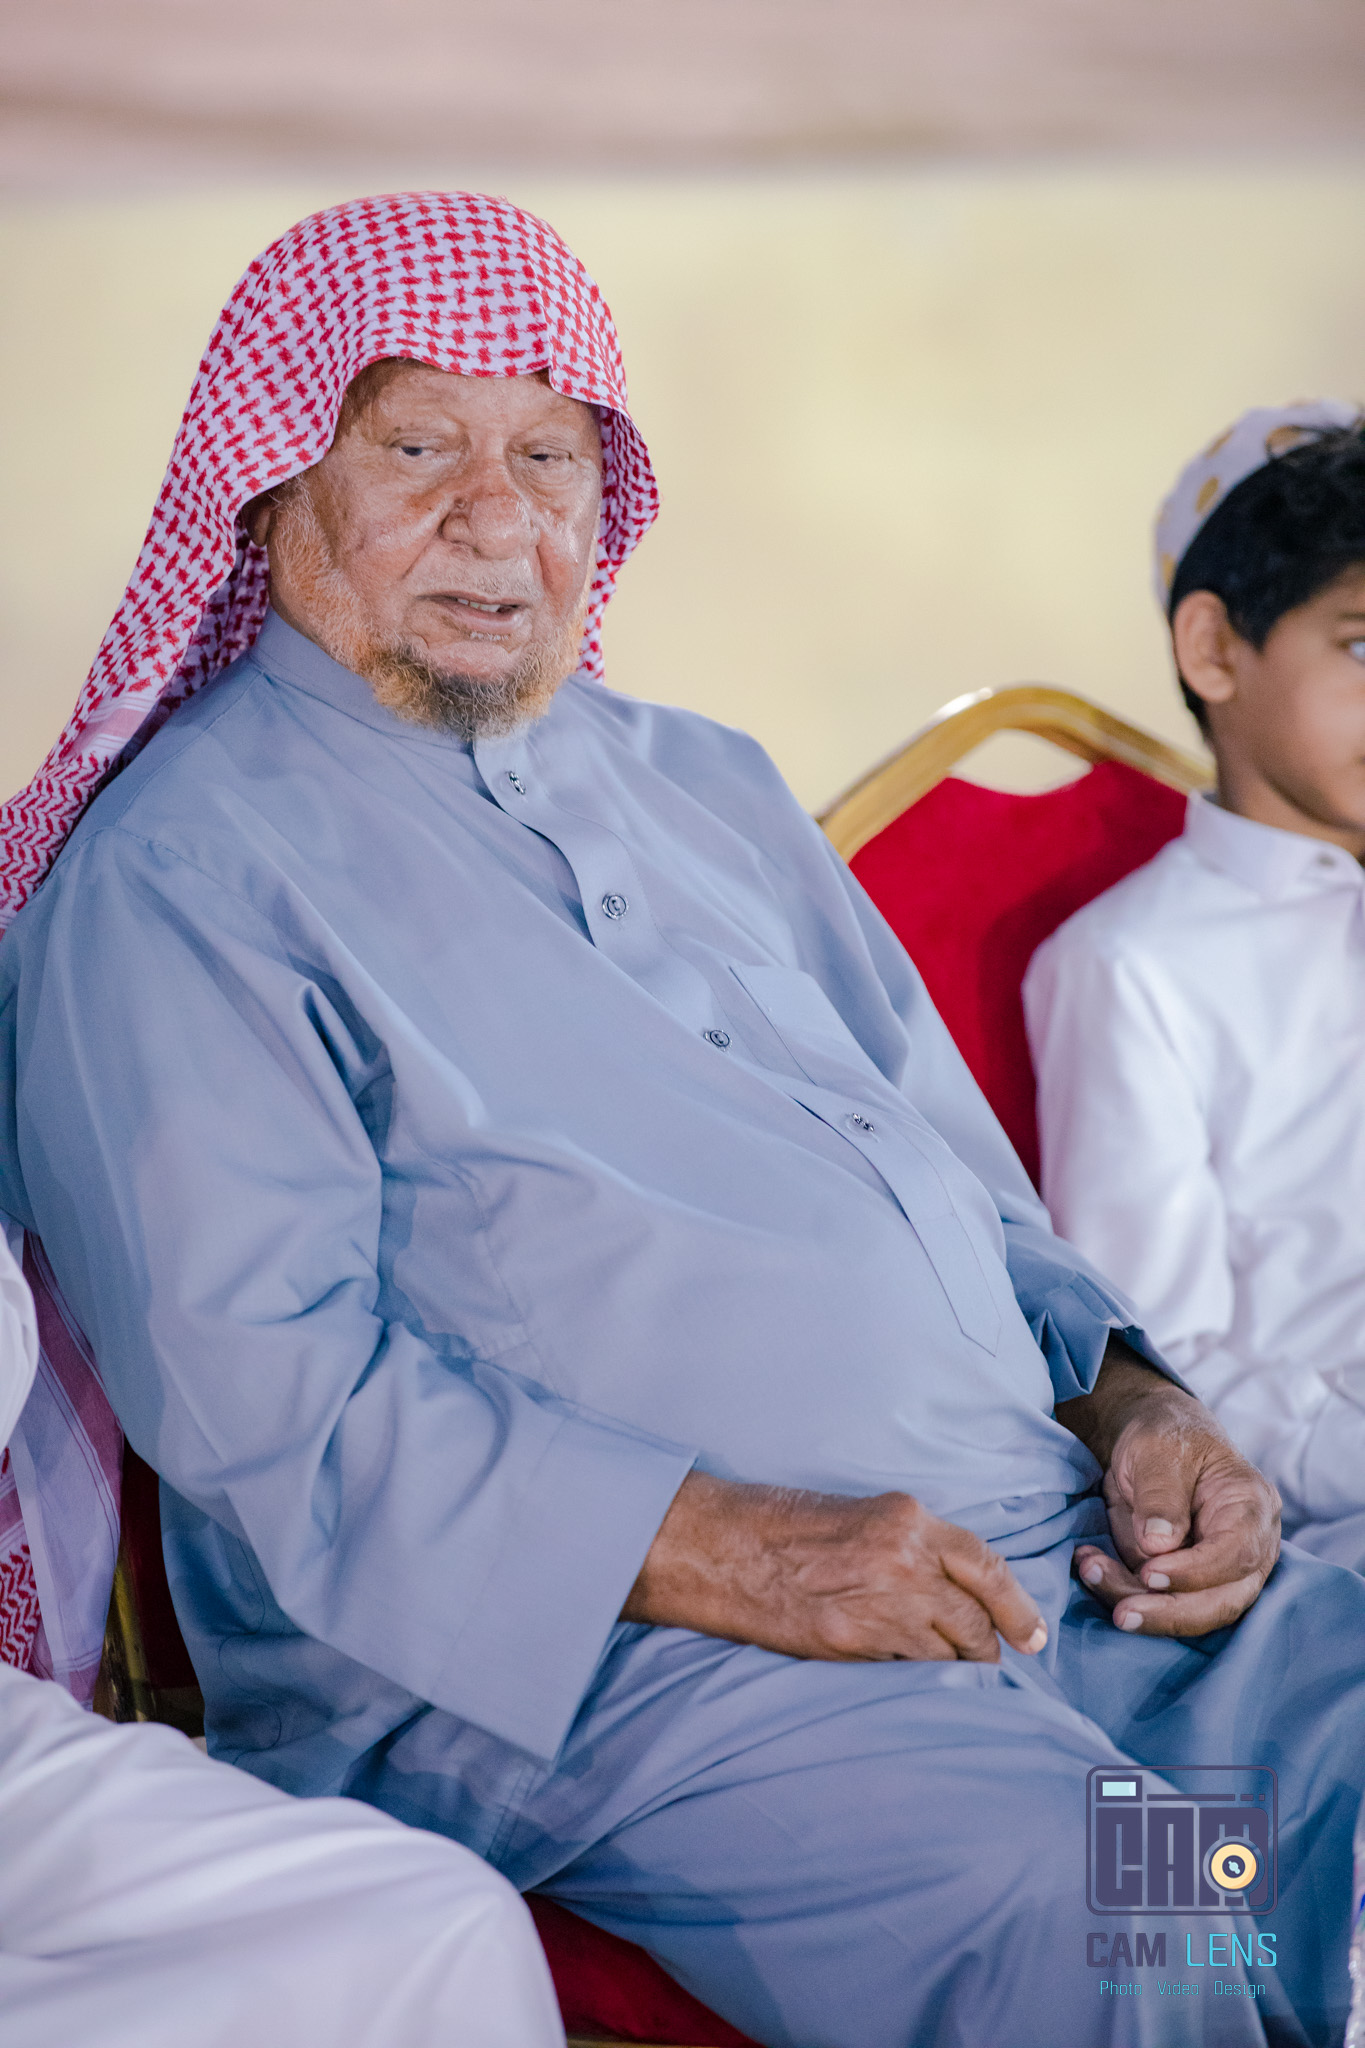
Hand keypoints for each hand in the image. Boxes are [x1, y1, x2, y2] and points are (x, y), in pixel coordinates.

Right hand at [622, 1470, 1048, 1662]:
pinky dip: (907, 1677)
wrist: (723, 1547)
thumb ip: (910, 1546)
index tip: (1032, 1637)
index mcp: (909, 1520)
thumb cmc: (782, 1526)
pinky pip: (903, 1672)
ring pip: (944, 1655)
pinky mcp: (853, 1644)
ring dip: (947, 1669)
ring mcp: (881, 1605)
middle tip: (984, 1662)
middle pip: (973, 1621)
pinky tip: (898, 1676)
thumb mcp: (860, 1516)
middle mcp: (905, 1560)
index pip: (987, 1566)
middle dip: (984, 1649)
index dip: (1017, 1608)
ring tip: (938, 1674)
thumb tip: (950, 1588)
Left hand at [1058, 1341, 1280, 1635]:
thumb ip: (1161, 1494)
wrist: (1152, 1442)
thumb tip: (1159, 1546)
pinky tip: (1092, 1568)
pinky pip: (1162, 1603)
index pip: (1237, 1554)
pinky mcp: (1188, 1583)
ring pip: (1192, 1612)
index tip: (1149, 1574)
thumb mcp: (1157, 1449)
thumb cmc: (1165, 1436)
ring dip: (1138, 1604)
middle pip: (1223, 1601)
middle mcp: (1248, 1546)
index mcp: (1251, 1505)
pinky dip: (1124, 1593)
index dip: (1195, 1573)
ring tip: (1090, 1570)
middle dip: (1169, 1613)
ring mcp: (1221, 1570)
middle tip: (1122, 1614)